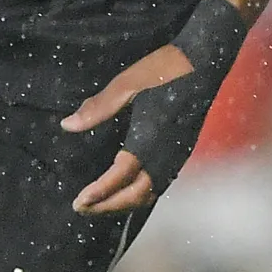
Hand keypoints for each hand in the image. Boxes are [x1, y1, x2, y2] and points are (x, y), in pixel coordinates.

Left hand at [62, 42, 195, 212]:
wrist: (204, 63)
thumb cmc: (162, 70)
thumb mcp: (125, 84)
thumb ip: (98, 108)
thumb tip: (68, 126)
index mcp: (150, 139)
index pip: (121, 176)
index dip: (100, 192)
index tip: (79, 202)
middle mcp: (166, 154)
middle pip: (137, 194)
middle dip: (108, 205)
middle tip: (81, 208)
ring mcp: (177, 155)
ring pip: (151, 192)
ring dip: (124, 203)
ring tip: (99, 204)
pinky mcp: (182, 151)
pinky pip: (160, 184)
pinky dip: (140, 195)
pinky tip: (126, 190)